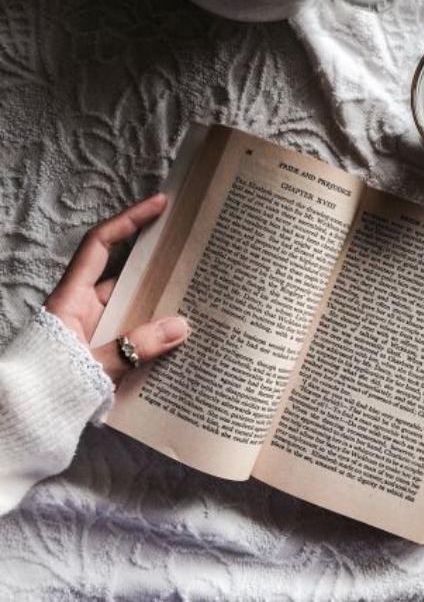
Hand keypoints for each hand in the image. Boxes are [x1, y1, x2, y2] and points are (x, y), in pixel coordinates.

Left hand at [46, 193, 188, 384]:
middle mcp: (83, 308)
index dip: (129, 220)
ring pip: (133, 305)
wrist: (20, 425)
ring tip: (197, 295)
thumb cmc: (46, 388)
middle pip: (125, 274)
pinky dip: (155, 331)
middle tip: (192, 251)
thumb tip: (182, 325)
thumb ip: (136, 347)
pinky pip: (133, 332)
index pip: (100, 244)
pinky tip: (181, 337)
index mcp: (72, 298)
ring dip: (161, 302)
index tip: (160, 204)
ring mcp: (94, 330)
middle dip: (158, 263)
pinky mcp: (102, 352)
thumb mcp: (92, 365)